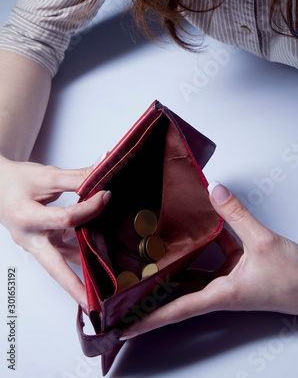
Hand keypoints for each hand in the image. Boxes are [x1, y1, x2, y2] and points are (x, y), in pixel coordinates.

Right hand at [0, 154, 109, 308]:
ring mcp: (33, 243)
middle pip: (54, 266)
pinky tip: (93, 257)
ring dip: (78, 274)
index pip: (66, 219)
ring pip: (58, 262)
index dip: (89, 208)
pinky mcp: (38, 243)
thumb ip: (76, 177)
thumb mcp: (46, 175)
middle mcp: (28, 237)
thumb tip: (101, 170)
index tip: (105, 197)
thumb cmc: (16, 180)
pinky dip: (75, 255)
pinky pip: (59, 253)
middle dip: (73, 286)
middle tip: (92, 303)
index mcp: (27, 217)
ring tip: (101, 288)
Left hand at [120, 182, 297, 339]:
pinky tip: (188, 231)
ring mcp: (225, 283)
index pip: (177, 310)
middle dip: (149, 299)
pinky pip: (208, 261)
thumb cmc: (293, 277)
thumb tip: (214, 191)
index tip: (123, 326)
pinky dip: (196, 249)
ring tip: (143, 263)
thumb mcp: (262, 241)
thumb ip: (237, 215)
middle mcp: (218, 291)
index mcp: (221, 293)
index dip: (149, 318)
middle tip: (121, 296)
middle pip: (175, 298)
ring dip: (169, 272)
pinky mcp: (235, 273)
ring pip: (189, 278)